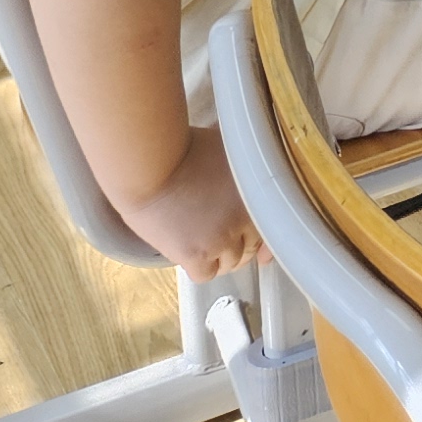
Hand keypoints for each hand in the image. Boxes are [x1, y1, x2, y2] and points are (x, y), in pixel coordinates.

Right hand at [121, 130, 263, 280]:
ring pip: (230, 264)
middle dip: (238, 246)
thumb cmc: (184, 149)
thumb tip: (255, 162)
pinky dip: (200, 267)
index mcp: (258, 192)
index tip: (263, 249)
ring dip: (219, 257)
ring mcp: (222, 238)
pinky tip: (190, 252)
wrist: (150, 165)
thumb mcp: (229, 147)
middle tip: (220, 239)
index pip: (272, 228)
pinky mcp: (197, 254)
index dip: (264, 240)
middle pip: (250, 248)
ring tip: (202, 242)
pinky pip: (206, 274)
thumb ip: (246, 163)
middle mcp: (245, 217)